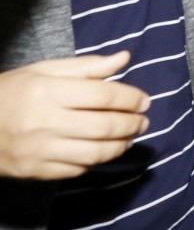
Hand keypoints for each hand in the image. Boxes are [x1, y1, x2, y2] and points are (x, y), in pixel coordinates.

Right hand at [0, 51, 149, 179]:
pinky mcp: (35, 171)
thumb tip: (124, 58)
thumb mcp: (42, 71)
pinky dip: (96, 162)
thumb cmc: (10, 92)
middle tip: (143, 121)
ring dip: (121, 146)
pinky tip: (104, 151)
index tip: (144, 100)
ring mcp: (40, 150)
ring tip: (130, 137)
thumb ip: (86, 67)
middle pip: (104, 125)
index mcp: (49, 91)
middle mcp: (45, 122)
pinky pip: (76, 170)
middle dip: (132, 123)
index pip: (104, 94)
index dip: (131, 97)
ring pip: (95, 152)